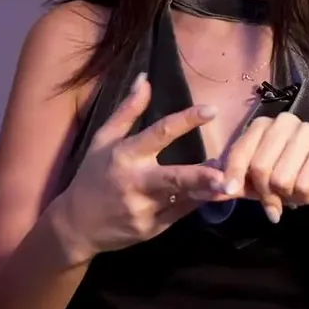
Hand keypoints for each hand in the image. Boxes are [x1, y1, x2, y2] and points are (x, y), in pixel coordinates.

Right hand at [48, 74, 226, 261]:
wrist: (75, 225)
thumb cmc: (92, 176)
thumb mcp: (102, 140)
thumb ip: (127, 110)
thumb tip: (146, 78)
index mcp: (125, 155)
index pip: (159, 133)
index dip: (186, 121)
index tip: (212, 110)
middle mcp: (135, 183)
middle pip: (174, 178)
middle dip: (201, 177)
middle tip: (226, 175)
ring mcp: (144, 209)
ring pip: (183, 199)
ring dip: (208, 191)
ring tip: (234, 184)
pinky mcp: (151, 229)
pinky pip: (180, 214)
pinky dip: (198, 203)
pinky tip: (215, 194)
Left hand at [221, 113, 308, 224]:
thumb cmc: (292, 182)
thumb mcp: (258, 185)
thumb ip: (236, 184)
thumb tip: (216, 188)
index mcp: (265, 125)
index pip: (240, 151)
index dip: (233, 175)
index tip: (229, 192)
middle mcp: (286, 121)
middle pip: (260, 166)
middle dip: (265, 192)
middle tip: (275, 201)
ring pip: (281, 177)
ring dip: (287, 195)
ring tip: (296, 192)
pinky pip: (304, 183)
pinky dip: (305, 196)